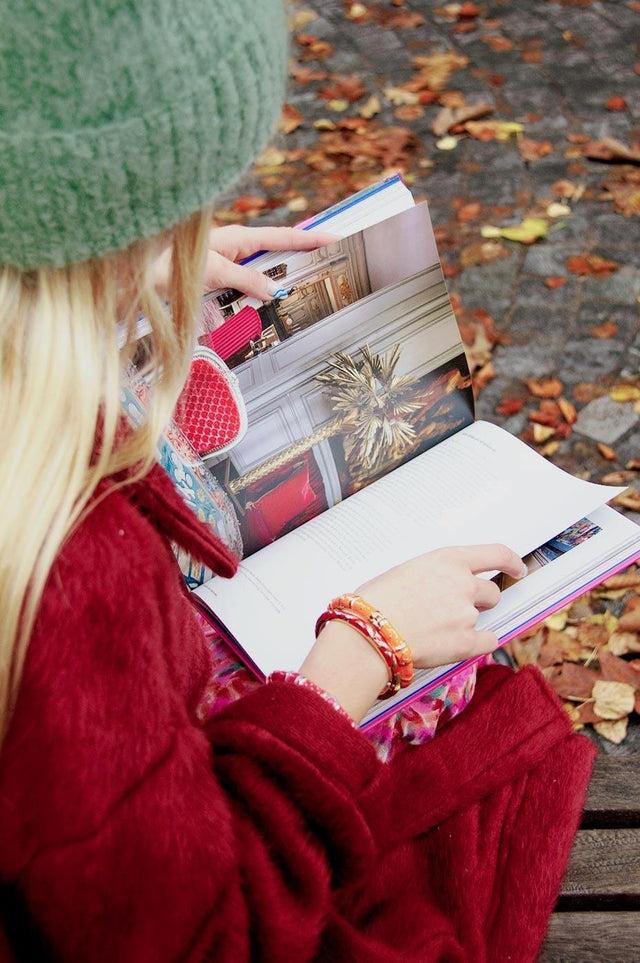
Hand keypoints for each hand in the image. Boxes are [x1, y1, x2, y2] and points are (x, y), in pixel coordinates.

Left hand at [153, 224, 337, 300]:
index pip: (282, 237)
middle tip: (318, 273)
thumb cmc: (169, 260)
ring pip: (254, 279)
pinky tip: (241, 317)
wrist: (135, 271)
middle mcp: (231, 248)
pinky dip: (241, 305)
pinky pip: (235, 293)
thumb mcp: (216, 271)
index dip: (309, 239)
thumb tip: (276, 289)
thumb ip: (247, 279)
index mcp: (237, 237)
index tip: (335, 238)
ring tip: (283, 304)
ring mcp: (222, 264)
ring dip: (264, 293)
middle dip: (292, 267)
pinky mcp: (211, 280)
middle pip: (272, 257)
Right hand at [355, 544, 526, 667]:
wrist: (367, 634)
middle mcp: (463, 583)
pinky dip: (478, 644)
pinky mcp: (465, 643)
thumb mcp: (406, 571)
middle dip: (480, 601)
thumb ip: (435, 574)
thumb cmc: (375, 601)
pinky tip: (456, 645)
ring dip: (467, 622)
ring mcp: (466, 614)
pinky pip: (487, 642)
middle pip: (491, 592)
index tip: (518, 568)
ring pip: (482, 617)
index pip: (497, 554)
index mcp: (448, 560)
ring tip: (436, 629)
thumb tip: (445, 586)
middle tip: (455, 610)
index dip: (512, 562)